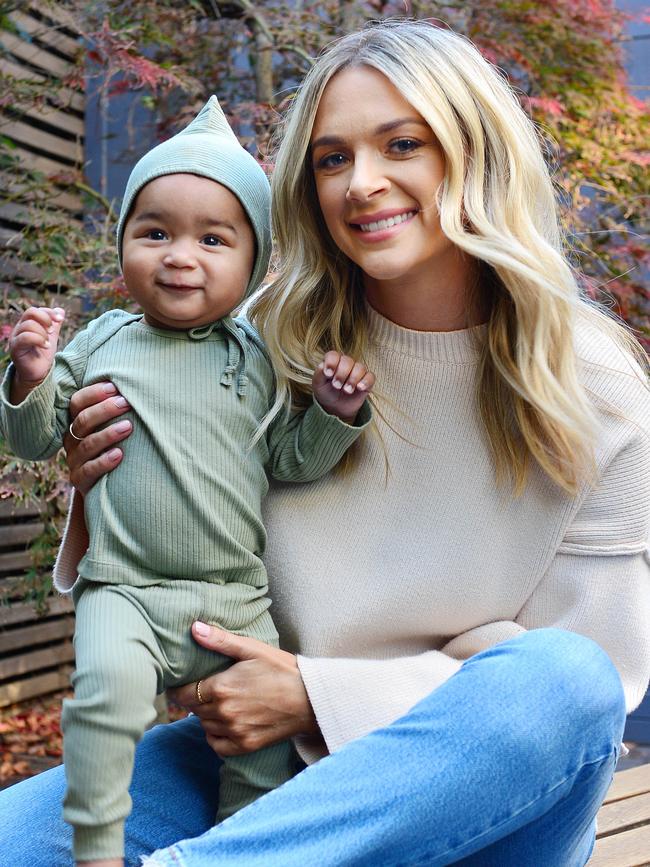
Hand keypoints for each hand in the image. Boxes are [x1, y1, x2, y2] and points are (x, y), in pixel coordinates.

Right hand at [9, 306, 64, 401]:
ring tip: (48, 343)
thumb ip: (54, 324)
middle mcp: (19, 328)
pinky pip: (25, 337)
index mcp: (27, 323)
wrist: (37, 373)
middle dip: (45, 319)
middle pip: (30, 312)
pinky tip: (46, 346)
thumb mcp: (51, 337)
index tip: (60, 319)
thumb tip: (60, 310)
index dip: (49, 312)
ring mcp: (16, 337)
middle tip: (52, 331)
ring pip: (28, 325)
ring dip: (43, 333)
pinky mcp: (15, 348)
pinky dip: (38, 340)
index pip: (36, 309)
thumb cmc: (42, 355)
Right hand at [63, 383, 132, 494]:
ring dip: (108, 434)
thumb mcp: (111, 426)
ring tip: (128, 427)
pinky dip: (104, 461)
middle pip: (82, 421)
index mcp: (77, 422)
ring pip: (87, 444)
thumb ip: (117, 409)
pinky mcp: (80, 479)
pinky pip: (89, 470)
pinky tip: (119, 455)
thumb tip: (137, 385)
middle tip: (125, 403)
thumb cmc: (113, 446)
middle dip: (105, 410)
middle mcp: (72, 439)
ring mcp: (74, 460)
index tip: (114, 387)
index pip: (77, 403)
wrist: (106, 484)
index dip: (94, 393)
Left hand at [169, 623, 318, 755]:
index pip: (184, 694)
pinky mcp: (245, 745)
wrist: (310, 699)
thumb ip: (220, 640)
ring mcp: (235, 732)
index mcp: (221, 688)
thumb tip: (194, 628)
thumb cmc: (282, 669)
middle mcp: (224, 713)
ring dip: (207, 715)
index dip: (180, 688)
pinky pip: (217, 744)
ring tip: (220, 701)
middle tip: (207, 688)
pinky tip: (226, 721)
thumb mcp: (252, 649)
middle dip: (196, 699)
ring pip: (205, 725)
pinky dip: (216, 735)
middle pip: (194, 709)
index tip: (183, 683)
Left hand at [312, 351, 374, 423]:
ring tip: (347, 390)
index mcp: (333, 361)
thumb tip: (323, 366)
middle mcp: (346, 364)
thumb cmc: (326, 392)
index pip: (333, 355)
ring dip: (353, 379)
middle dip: (342, 374)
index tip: (328, 374)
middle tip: (337, 386)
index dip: (331, 363)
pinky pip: (370, 376)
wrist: (335, 407)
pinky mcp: (367, 381)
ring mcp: (357, 371)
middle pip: (347, 361)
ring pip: (360, 367)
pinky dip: (366, 381)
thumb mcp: (318, 384)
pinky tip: (360, 388)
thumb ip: (319, 374)